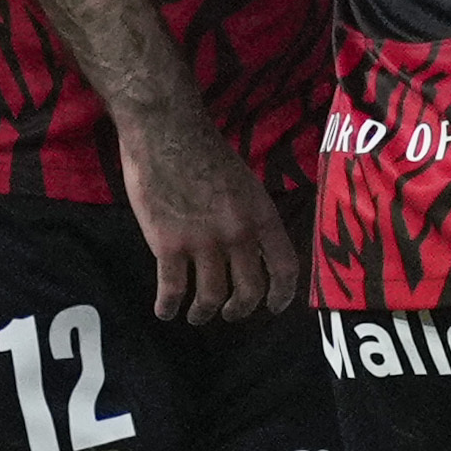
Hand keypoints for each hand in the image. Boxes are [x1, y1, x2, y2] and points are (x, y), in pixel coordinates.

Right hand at [113, 102, 299, 324]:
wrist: (167, 134)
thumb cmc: (205, 151)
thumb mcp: (245, 183)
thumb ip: (249, 215)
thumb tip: (252, 244)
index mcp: (262, 216)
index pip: (285, 266)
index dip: (283, 294)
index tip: (275, 307)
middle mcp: (238, 234)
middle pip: (250, 289)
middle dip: (242, 309)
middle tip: (232, 314)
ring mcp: (203, 242)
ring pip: (211, 296)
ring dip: (205, 312)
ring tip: (198, 316)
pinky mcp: (168, 246)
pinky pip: (172, 289)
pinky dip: (169, 306)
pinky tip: (165, 311)